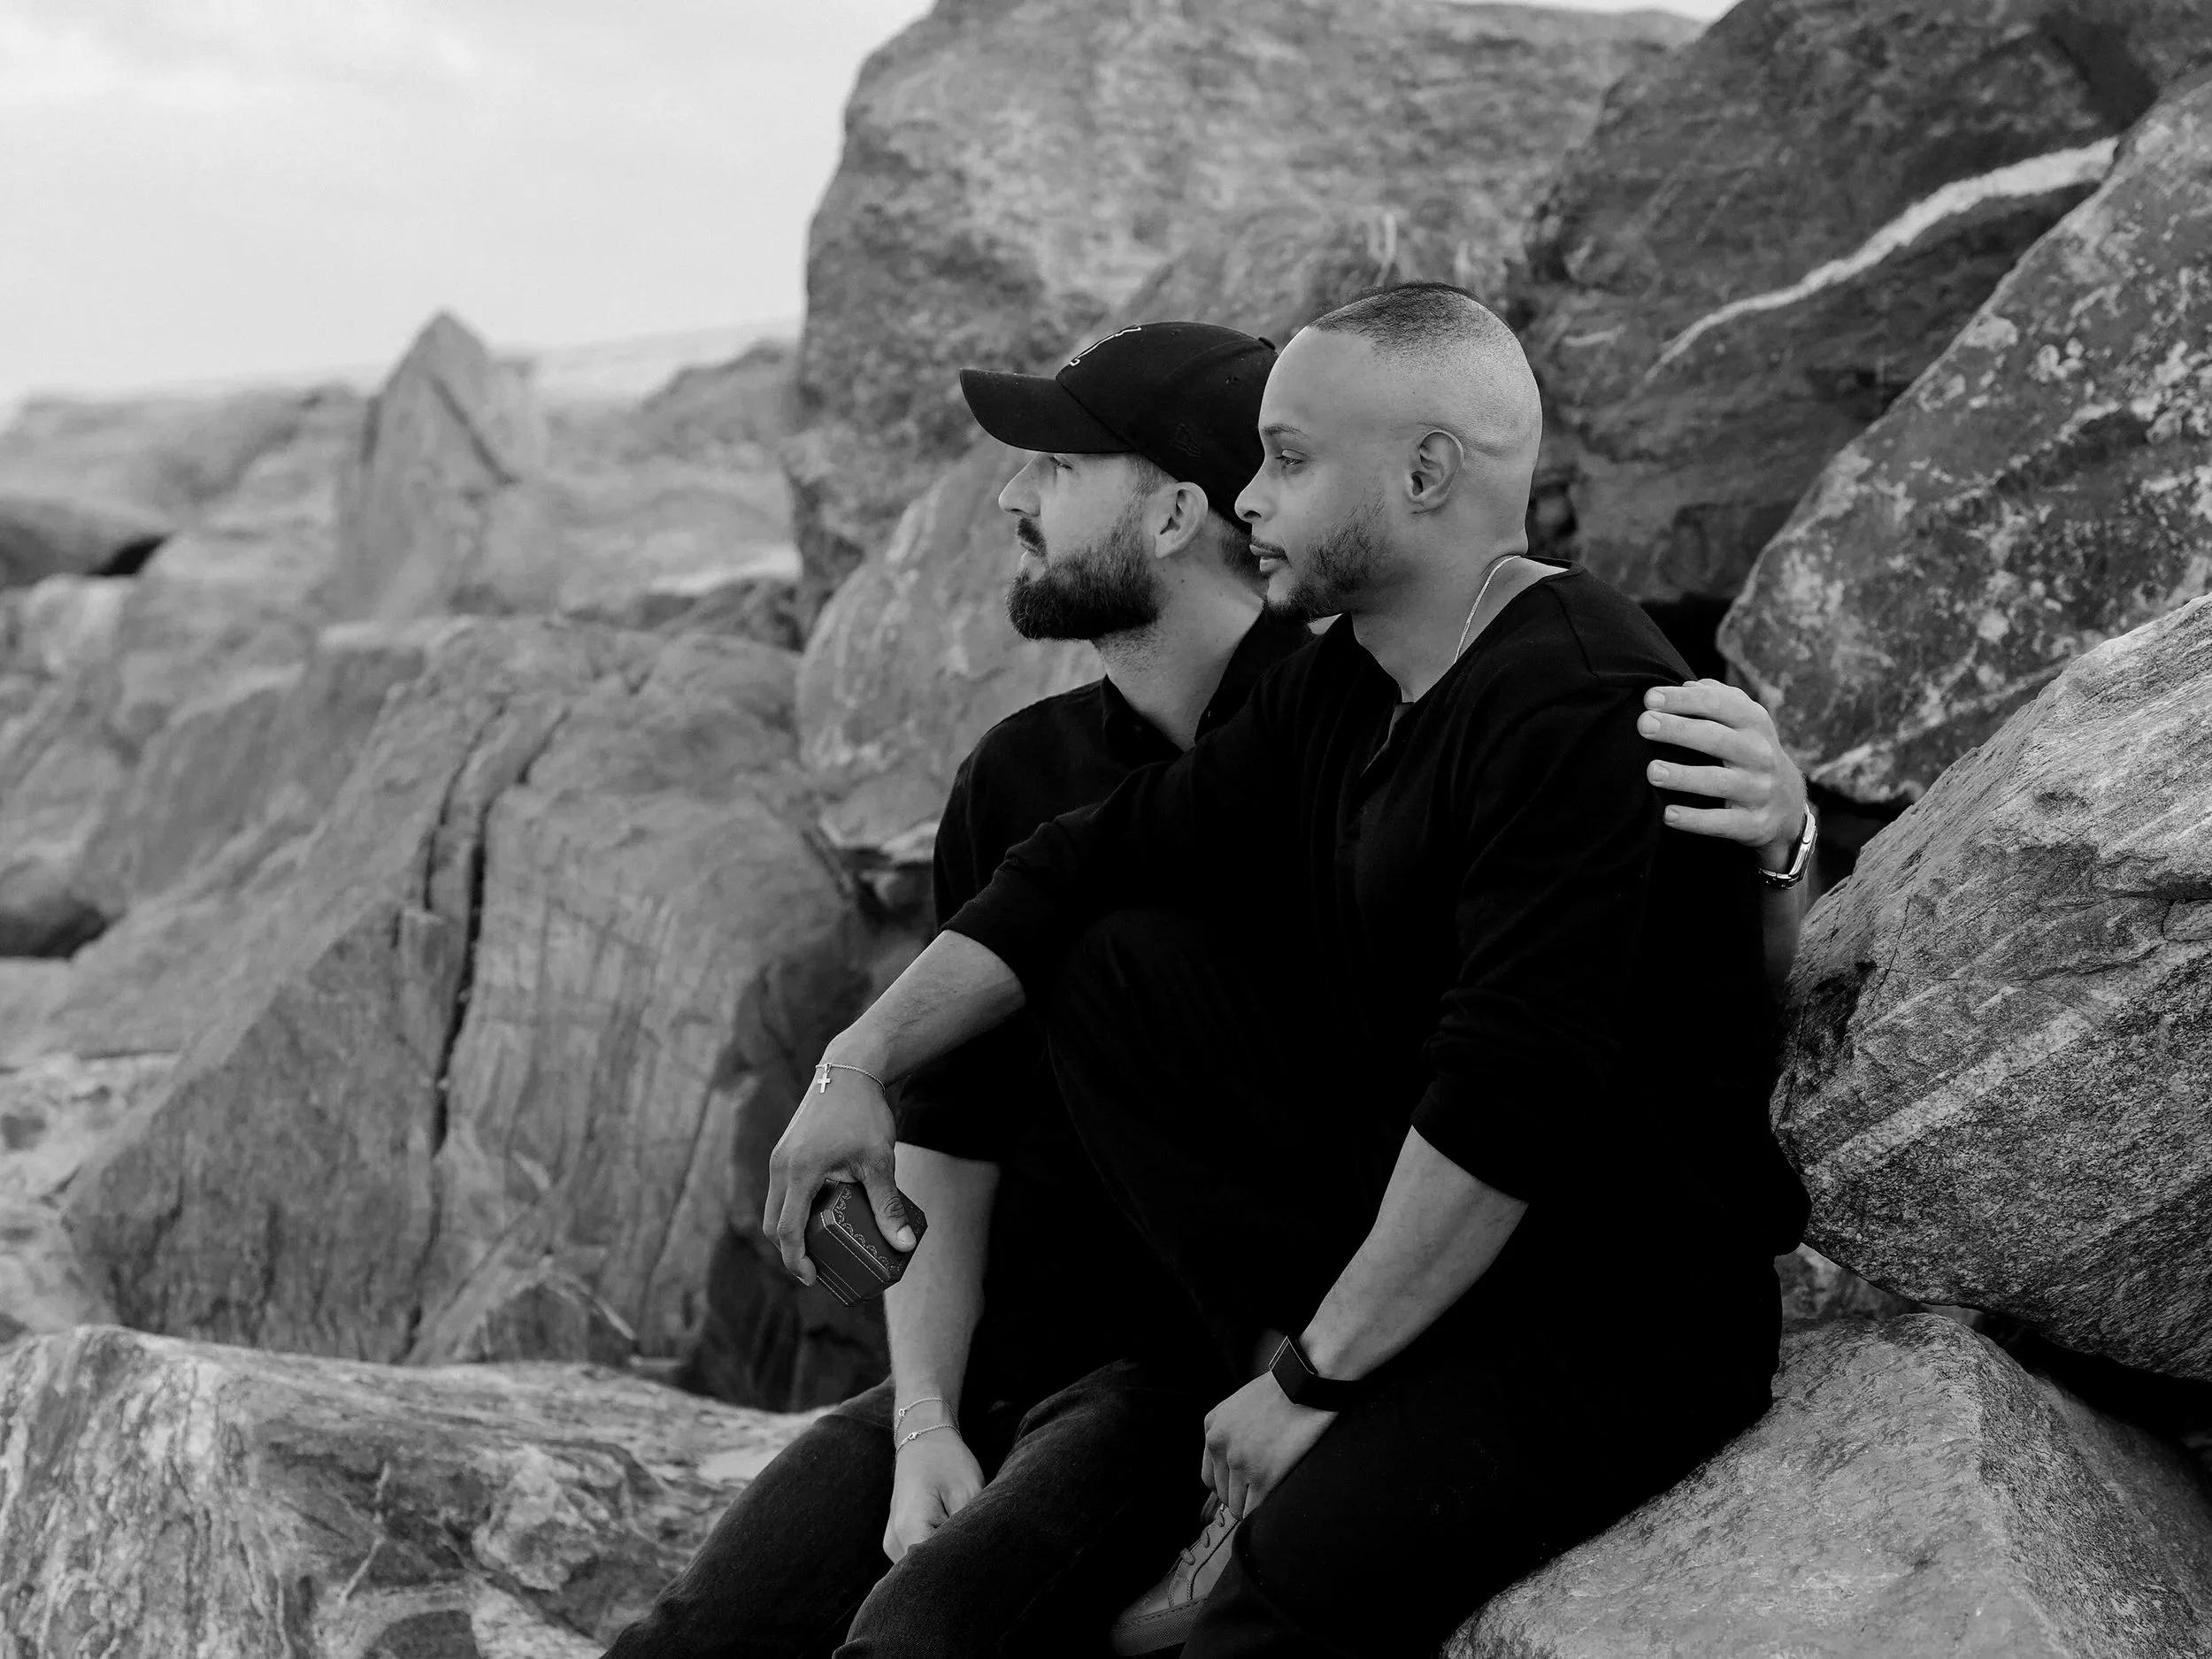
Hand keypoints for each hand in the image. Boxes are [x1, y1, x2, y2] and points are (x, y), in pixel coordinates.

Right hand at [765, 1054, 912, 1283]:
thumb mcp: (879, 1161)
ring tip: (824, 1244)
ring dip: (792, 1229)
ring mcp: (780, 1157)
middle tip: (819, 1268)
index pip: (787, 1229)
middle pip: (773, 1223)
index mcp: (798, 1171)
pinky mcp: (785, 1151)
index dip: (796, 1260)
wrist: (849, 1069)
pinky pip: (782, 1191)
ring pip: (775, 1207)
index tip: (814, 1278)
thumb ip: (888, 1205)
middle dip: (791, 1250)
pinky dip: (795, 1209)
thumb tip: (904, 1245)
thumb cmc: (863, 1113)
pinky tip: (823, 1213)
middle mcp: (780, 1166)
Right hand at [883, 1428, 984, 1562]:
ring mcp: (891, 1544)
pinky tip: (950, 1543)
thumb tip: (978, 1562)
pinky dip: (933, 1556)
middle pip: (923, 1575)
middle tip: (976, 1558)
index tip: (979, 1566)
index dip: (959, 1573)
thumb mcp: (968, 1492)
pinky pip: (915, 1560)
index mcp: (910, 1529)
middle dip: (951, 1572)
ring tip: (963, 1546)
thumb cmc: (948, 1461)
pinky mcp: (896, 1542)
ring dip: (941, 1564)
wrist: (923, 1438)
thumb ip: (968, 1531)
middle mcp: (893, 1542)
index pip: (932, 1573)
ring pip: (919, 1570)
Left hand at [1201, 1372, 1335, 1520]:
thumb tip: (1237, 1463)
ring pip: (1236, 1505)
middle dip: (1241, 1495)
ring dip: (1252, 1504)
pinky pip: (1254, 1510)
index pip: (1209, 1475)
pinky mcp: (1263, 1477)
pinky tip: (1275, 1499)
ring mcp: (1240, 1462)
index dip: (1228, 1485)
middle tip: (1262, 1491)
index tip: (1243, 1488)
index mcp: (1212, 1427)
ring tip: (1272, 1494)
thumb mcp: (1240, 1404)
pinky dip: (1262, 1511)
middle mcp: (1220, 1445)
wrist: (1305, 1383)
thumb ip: (1232, 1431)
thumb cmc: (1283, 1389)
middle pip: (1222, 1492)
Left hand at [1637, 679, 1806, 866]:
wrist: (1788, 803)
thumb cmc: (1749, 752)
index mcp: (1754, 723)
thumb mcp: (1744, 722)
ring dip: (1684, 776)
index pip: (1719, 705)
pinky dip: (1695, 819)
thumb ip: (1718, 699)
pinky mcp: (1754, 824)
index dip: (1684, 700)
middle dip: (1679, 730)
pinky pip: (1722, 822)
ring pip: (1718, 782)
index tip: (1649, 698)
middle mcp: (1759, 754)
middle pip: (1716, 739)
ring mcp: (1759, 790)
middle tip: (1644, 724)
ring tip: (1652, 771)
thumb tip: (1685, 685)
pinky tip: (1668, 814)